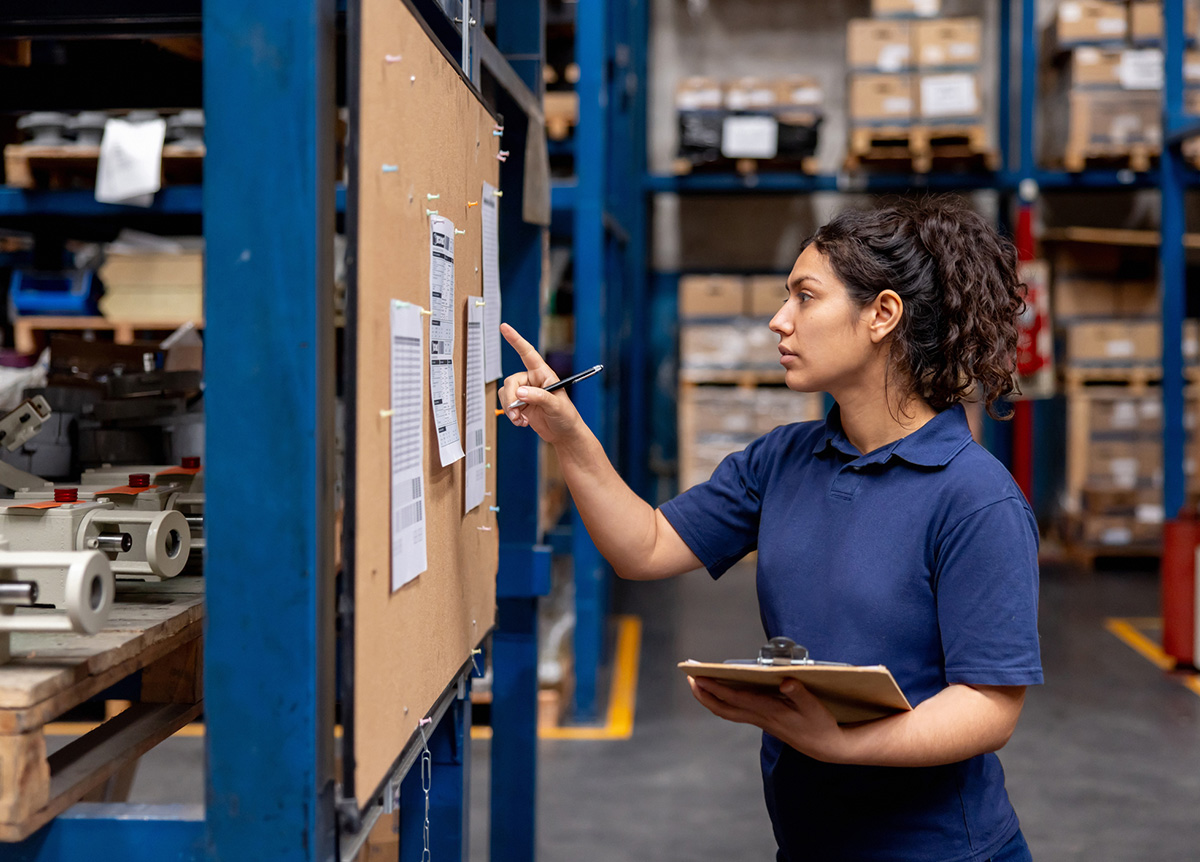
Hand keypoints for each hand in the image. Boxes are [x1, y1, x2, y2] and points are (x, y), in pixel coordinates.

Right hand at [499, 323, 585, 444]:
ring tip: (521, 420)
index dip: (516, 340)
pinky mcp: (521, 405)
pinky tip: (522, 422)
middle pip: (511, 381)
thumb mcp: (556, 405)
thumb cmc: (566, 417)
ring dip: (510, 409)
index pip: (528, 353)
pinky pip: (507, 404)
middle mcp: (533, 381)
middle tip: (516, 412)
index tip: (504, 327)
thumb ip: (539, 397)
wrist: (564, 434)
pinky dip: (511, 415)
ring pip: (506, 393)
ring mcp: (526, 393)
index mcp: (543, 374)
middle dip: (511, 398)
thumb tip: (520, 392)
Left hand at [687, 675, 849, 763]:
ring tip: (697, 682)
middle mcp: (760, 717)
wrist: (825, 747)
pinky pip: (735, 712)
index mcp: (770, 711)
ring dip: (709, 698)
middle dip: (704, 694)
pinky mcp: (762, 720)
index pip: (737, 699)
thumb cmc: (820, 724)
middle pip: (724, 708)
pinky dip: (722, 701)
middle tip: (689, 677)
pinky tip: (719, 691)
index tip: (701, 678)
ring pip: (727, 711)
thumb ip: (799, 693)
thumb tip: (785, 681)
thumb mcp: (814, 707)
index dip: (717, 688)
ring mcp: (760, 720)